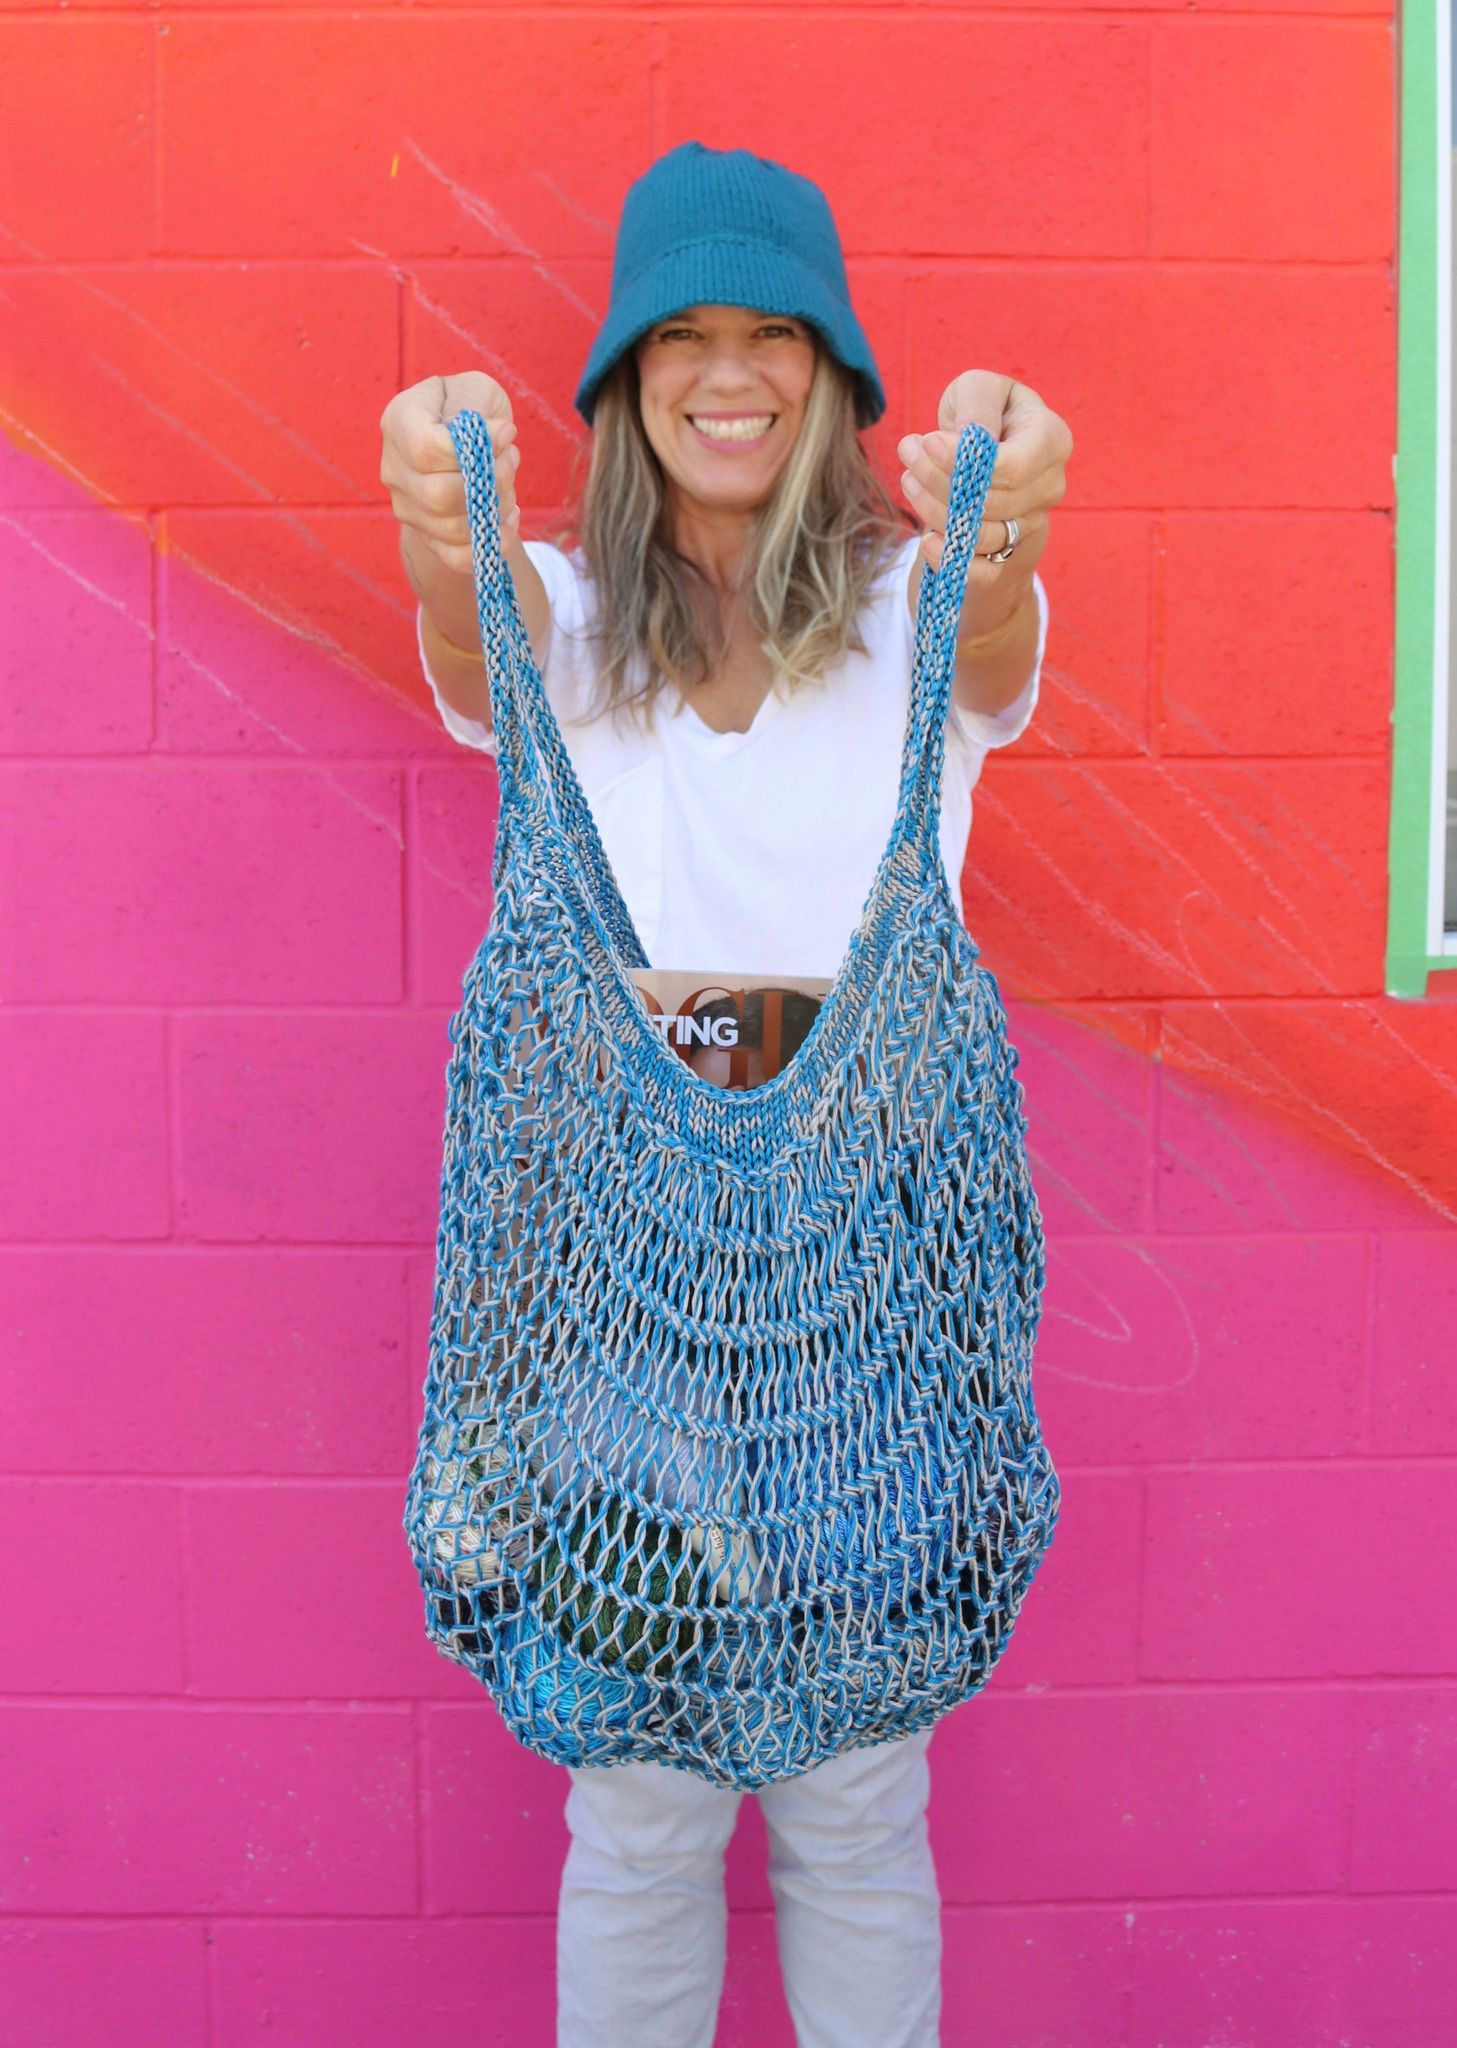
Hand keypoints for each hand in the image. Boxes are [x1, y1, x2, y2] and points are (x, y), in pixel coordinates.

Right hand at [380, 372, 521, 577]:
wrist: (465, 446)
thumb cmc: (469, 408)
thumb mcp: (474, 389)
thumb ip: (475, 405)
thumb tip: (497, 435)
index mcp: (399, 422)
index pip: (425, 449)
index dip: (470, 450)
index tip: (505, 434)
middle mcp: (394, 468)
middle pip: (437, 496)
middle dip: (488, 484)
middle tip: (510, 462)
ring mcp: (406, 506)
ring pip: (451, 528)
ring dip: (494, 510)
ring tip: (508, 484)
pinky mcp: (425, 535)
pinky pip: (456, 557)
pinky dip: (490, 544)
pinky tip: (506, 522)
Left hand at [897, 372, 1071, 638]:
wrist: (986, 455)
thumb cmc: (982, 413)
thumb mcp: (978, 391)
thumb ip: (978, 409)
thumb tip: (968, 443)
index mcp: (1052, 440)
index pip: (1014, 466)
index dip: (967, 461)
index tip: (928, 442)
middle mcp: (1049, 486)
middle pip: (993, 500)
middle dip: (941, 480)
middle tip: (908, 452)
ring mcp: (1031, 523)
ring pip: (982, 534)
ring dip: (936, 511)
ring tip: (909, 480)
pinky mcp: (1009, 552)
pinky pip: (984, 571)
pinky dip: (952, 558)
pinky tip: (927, 541)